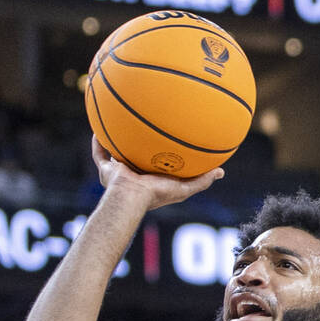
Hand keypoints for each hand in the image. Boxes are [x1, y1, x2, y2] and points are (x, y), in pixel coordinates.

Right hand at [93, 136, 223, 212]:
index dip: (158, 155)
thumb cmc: (156, 195)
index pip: (155, 165)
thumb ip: (201, 181)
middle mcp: (132, 175)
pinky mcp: (106, 169)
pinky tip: (98, 127)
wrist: (131, 197)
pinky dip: (97, 142)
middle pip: (134, 157)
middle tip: (143, 129)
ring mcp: (118, 172)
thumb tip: (221, 172)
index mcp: (149, 180)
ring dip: (116, 141)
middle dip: (137, 145)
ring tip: (119, 122)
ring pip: (115, 154)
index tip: (165, 142)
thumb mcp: (184, 188)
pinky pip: (99, 153)